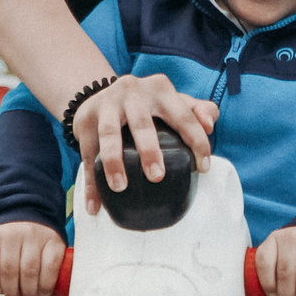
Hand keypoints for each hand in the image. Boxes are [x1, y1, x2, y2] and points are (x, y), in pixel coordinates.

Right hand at [0, 221, 67, 295]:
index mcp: (51, 239)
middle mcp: (31, 234)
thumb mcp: (52, 250)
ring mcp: (10, 235)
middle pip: (29, 271)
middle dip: (27, 293)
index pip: (50, 266)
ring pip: (9, 270)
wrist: (18, 213)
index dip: (46, 286)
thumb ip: (54, 274)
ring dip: (10, 291)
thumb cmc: (38, 242)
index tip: (43, 294)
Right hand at [70, 74, 217, 210]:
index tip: (203, 169)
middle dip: (149, 150)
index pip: (183, 116)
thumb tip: (210, 125)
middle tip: (157, 176)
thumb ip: (197, 111)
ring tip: (120, 187)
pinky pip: (87, 155)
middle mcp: (132, 92)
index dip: (196, 141)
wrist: (100, 94)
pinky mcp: (85, 122)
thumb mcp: (173, 101)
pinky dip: (90, 183)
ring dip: (113, 162)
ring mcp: (106, 105)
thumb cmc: (147, 105)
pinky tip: (93, 206)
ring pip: (109, 134)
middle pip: (142, 123)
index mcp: (159, 89)